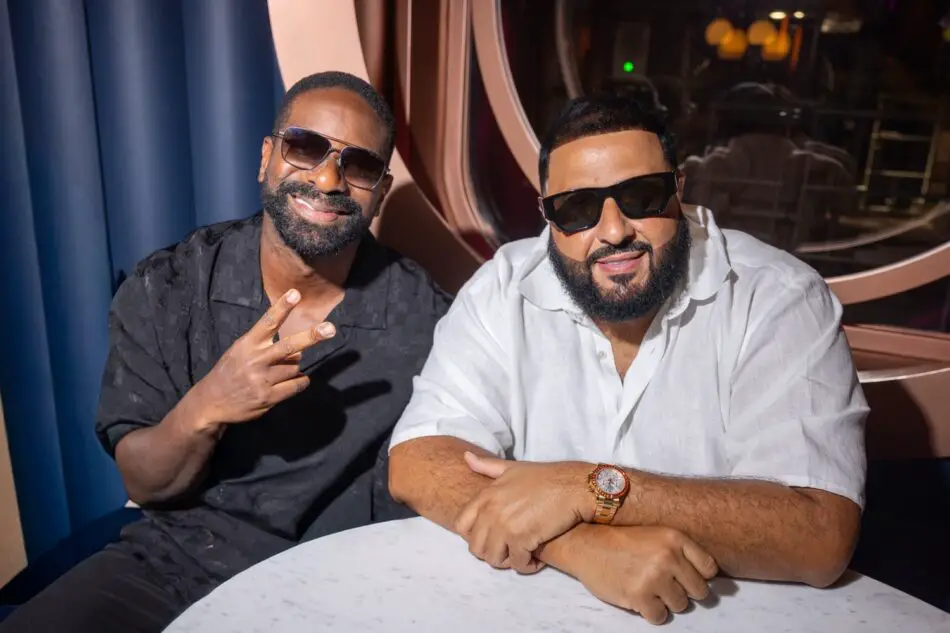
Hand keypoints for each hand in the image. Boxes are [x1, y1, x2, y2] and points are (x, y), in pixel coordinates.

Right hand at [190, 289, 334, 427]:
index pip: (268, 322)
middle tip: (330, 328)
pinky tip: (291, 382)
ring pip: (295, 367)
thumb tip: (299, 347)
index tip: (295, 293)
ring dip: (294, 368)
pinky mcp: (268, 398)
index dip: (282, 307)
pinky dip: (299, 382)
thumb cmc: (231, 371)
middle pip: (289, 346)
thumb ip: (265, 345)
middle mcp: (256, 360)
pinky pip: (296, 385)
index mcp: (248, 344)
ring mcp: (262, 380)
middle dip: (311, 336)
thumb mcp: (240, 351)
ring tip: (278, 372)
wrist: (211, 402)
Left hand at [455, 453, 591, 572]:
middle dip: (491, 552)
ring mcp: (505, 526)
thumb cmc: (546, 477)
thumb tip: (466, 456)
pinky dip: (527, 566)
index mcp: (486, 495)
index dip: (473, 536)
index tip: (491, 537)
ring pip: (494, 559)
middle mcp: (491, 511)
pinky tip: (536, 560)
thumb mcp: (513, 468)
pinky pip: (517, 564)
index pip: (461, 525)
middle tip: (509, 551)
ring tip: (522, 556)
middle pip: (476, 547)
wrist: (574, 486)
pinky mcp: (522, 539)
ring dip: (508, 562)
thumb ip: (487, 466)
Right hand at [547, 525, 717, 624]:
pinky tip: (640, 598)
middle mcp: (668, 556)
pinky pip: (660, 616)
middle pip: (699, 590)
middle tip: (665, 585)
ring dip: (666, 602)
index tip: (687, 577)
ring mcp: (654, 577)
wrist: (584, 544)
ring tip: (648, 588)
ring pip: (681, 605)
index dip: (699, 575)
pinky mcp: (639, 596)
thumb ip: (679, 550)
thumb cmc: (619, 541)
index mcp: (674, 538)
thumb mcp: (654, 534)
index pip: (709, 568)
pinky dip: (651, 612)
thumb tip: (704, 577)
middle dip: (684, 591)